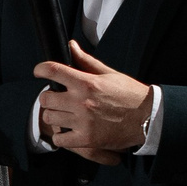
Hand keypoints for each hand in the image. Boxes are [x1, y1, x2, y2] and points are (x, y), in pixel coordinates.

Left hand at [35, 45, 153, 163]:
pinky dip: (61, 136)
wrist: (148, 118)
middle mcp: (81, 101)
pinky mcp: (86, 139)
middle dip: (49, 97)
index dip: (41, 69)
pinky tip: (69, 130)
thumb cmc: (130, 94)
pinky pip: (60, 139)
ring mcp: (83, 121)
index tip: (39, 72)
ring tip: (65, 114)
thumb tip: (71, 46)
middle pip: (46, 98)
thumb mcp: (109, 74)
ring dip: (54, 115)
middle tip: (58, 98)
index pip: (53, 71)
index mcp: (87, 83)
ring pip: (50, 118)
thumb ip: (86, 61)